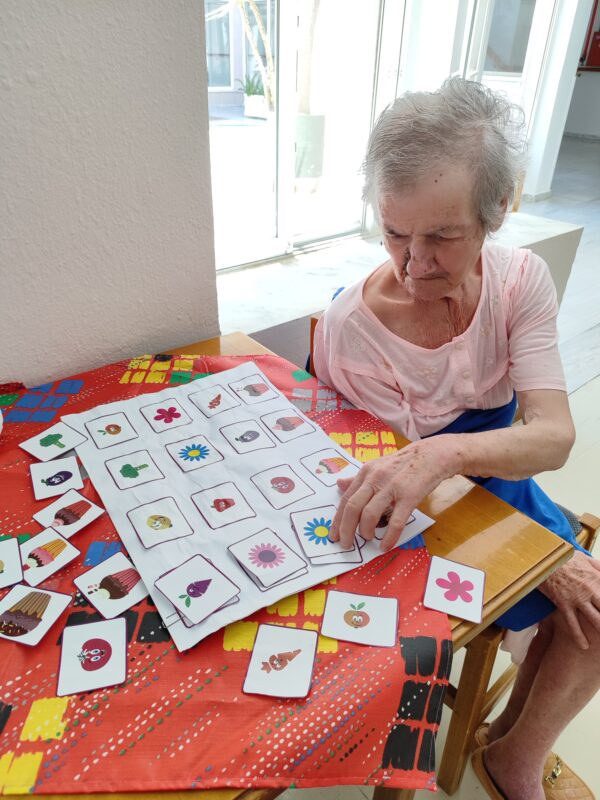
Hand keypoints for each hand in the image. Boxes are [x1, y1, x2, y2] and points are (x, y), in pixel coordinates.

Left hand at [329, 438, 452, 550]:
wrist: (432, 455)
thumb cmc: (403, 464)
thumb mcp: (377, 466)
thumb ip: (358, 478)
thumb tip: (339, 484)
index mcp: (365, 473)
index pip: (345, 499)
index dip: (337, 520)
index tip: (333, 536)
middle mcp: (375, 479)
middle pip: (353, 508)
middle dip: (346, 530)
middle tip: (346, 544)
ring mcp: (391, 487)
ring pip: (369, 515)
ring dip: (365, 532)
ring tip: (368, 539)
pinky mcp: (409, 496)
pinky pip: (395, 522)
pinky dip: (388, 537)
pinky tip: (385, 546)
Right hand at [539, 552, 599, 648]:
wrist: (543, 559)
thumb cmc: (563, 557)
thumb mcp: (585, 558)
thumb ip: (598, 567)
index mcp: (597, 578)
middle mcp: (591, 590)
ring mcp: (577, 598)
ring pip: (595, 620)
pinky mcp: (563, 604)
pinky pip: (573, 623)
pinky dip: (579, 636)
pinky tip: (584, 646)